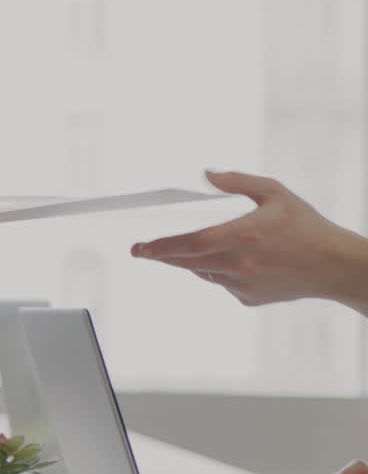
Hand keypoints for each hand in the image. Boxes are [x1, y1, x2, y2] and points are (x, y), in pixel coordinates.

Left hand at [131, 171, 367, 308]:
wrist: (334, 266)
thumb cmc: (306, 226)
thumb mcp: (275, 193)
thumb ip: (237, 182)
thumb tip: (205, 175)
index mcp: (243, 236)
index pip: (190, 244)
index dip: (161, 247)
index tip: (139, 248)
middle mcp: (239, 264)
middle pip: (186, 262)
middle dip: (161, 255)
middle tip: (142, 250)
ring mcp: (243, 285)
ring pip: (202, 272)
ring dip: (193, 260)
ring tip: (200, 246)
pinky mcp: (248, 299)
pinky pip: (221, 282)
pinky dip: (220, 271)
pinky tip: (239, 260)